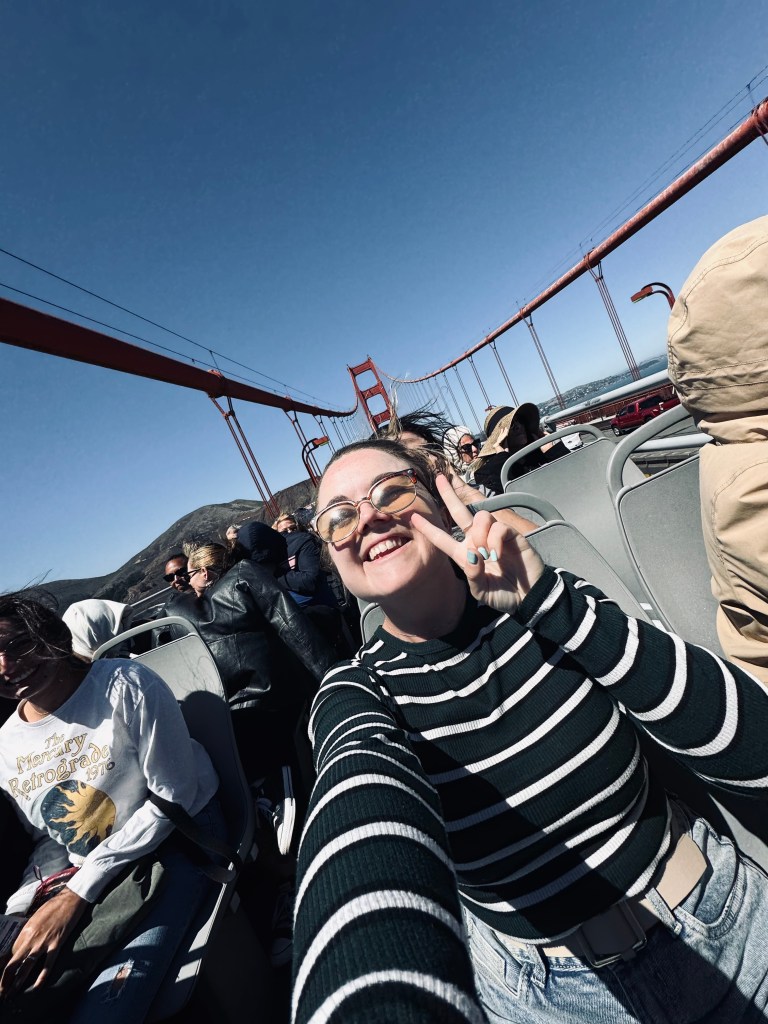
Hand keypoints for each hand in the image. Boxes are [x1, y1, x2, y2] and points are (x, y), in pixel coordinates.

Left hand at [0, 888, 86, 996]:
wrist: (70, 898)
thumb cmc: (54, 906)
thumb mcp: (36, 917)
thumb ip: (28, 931)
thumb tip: (23, 944)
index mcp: (25, 930)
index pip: (10, 953)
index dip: (5, 966)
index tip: (3, 976)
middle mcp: (31, 938)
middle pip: (13, 963)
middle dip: (5, 980)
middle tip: (1, 992)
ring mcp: (43, 942)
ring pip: (26, 967)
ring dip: (17, 983)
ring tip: (11, 995)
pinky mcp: (56, 944)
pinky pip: (47, 964)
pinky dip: (41, 977)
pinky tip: (36, 987)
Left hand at [411, 474, 544, 614]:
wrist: (529, 598)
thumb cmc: (504, 595)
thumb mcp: (482, 591)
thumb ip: (473, 575)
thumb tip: (472, 553)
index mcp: (466, 555)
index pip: (443, 539)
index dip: (428, 529)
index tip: (413, 517)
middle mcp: (478, 541)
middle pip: (460, 512)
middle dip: (449, 495)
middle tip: (441, 478)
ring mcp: (496, 536)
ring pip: (480, 517)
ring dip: (479, 533)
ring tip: (487, 553)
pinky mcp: (512, 535)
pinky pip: (498, 527)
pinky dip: (495, 540)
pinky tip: (498, 554)